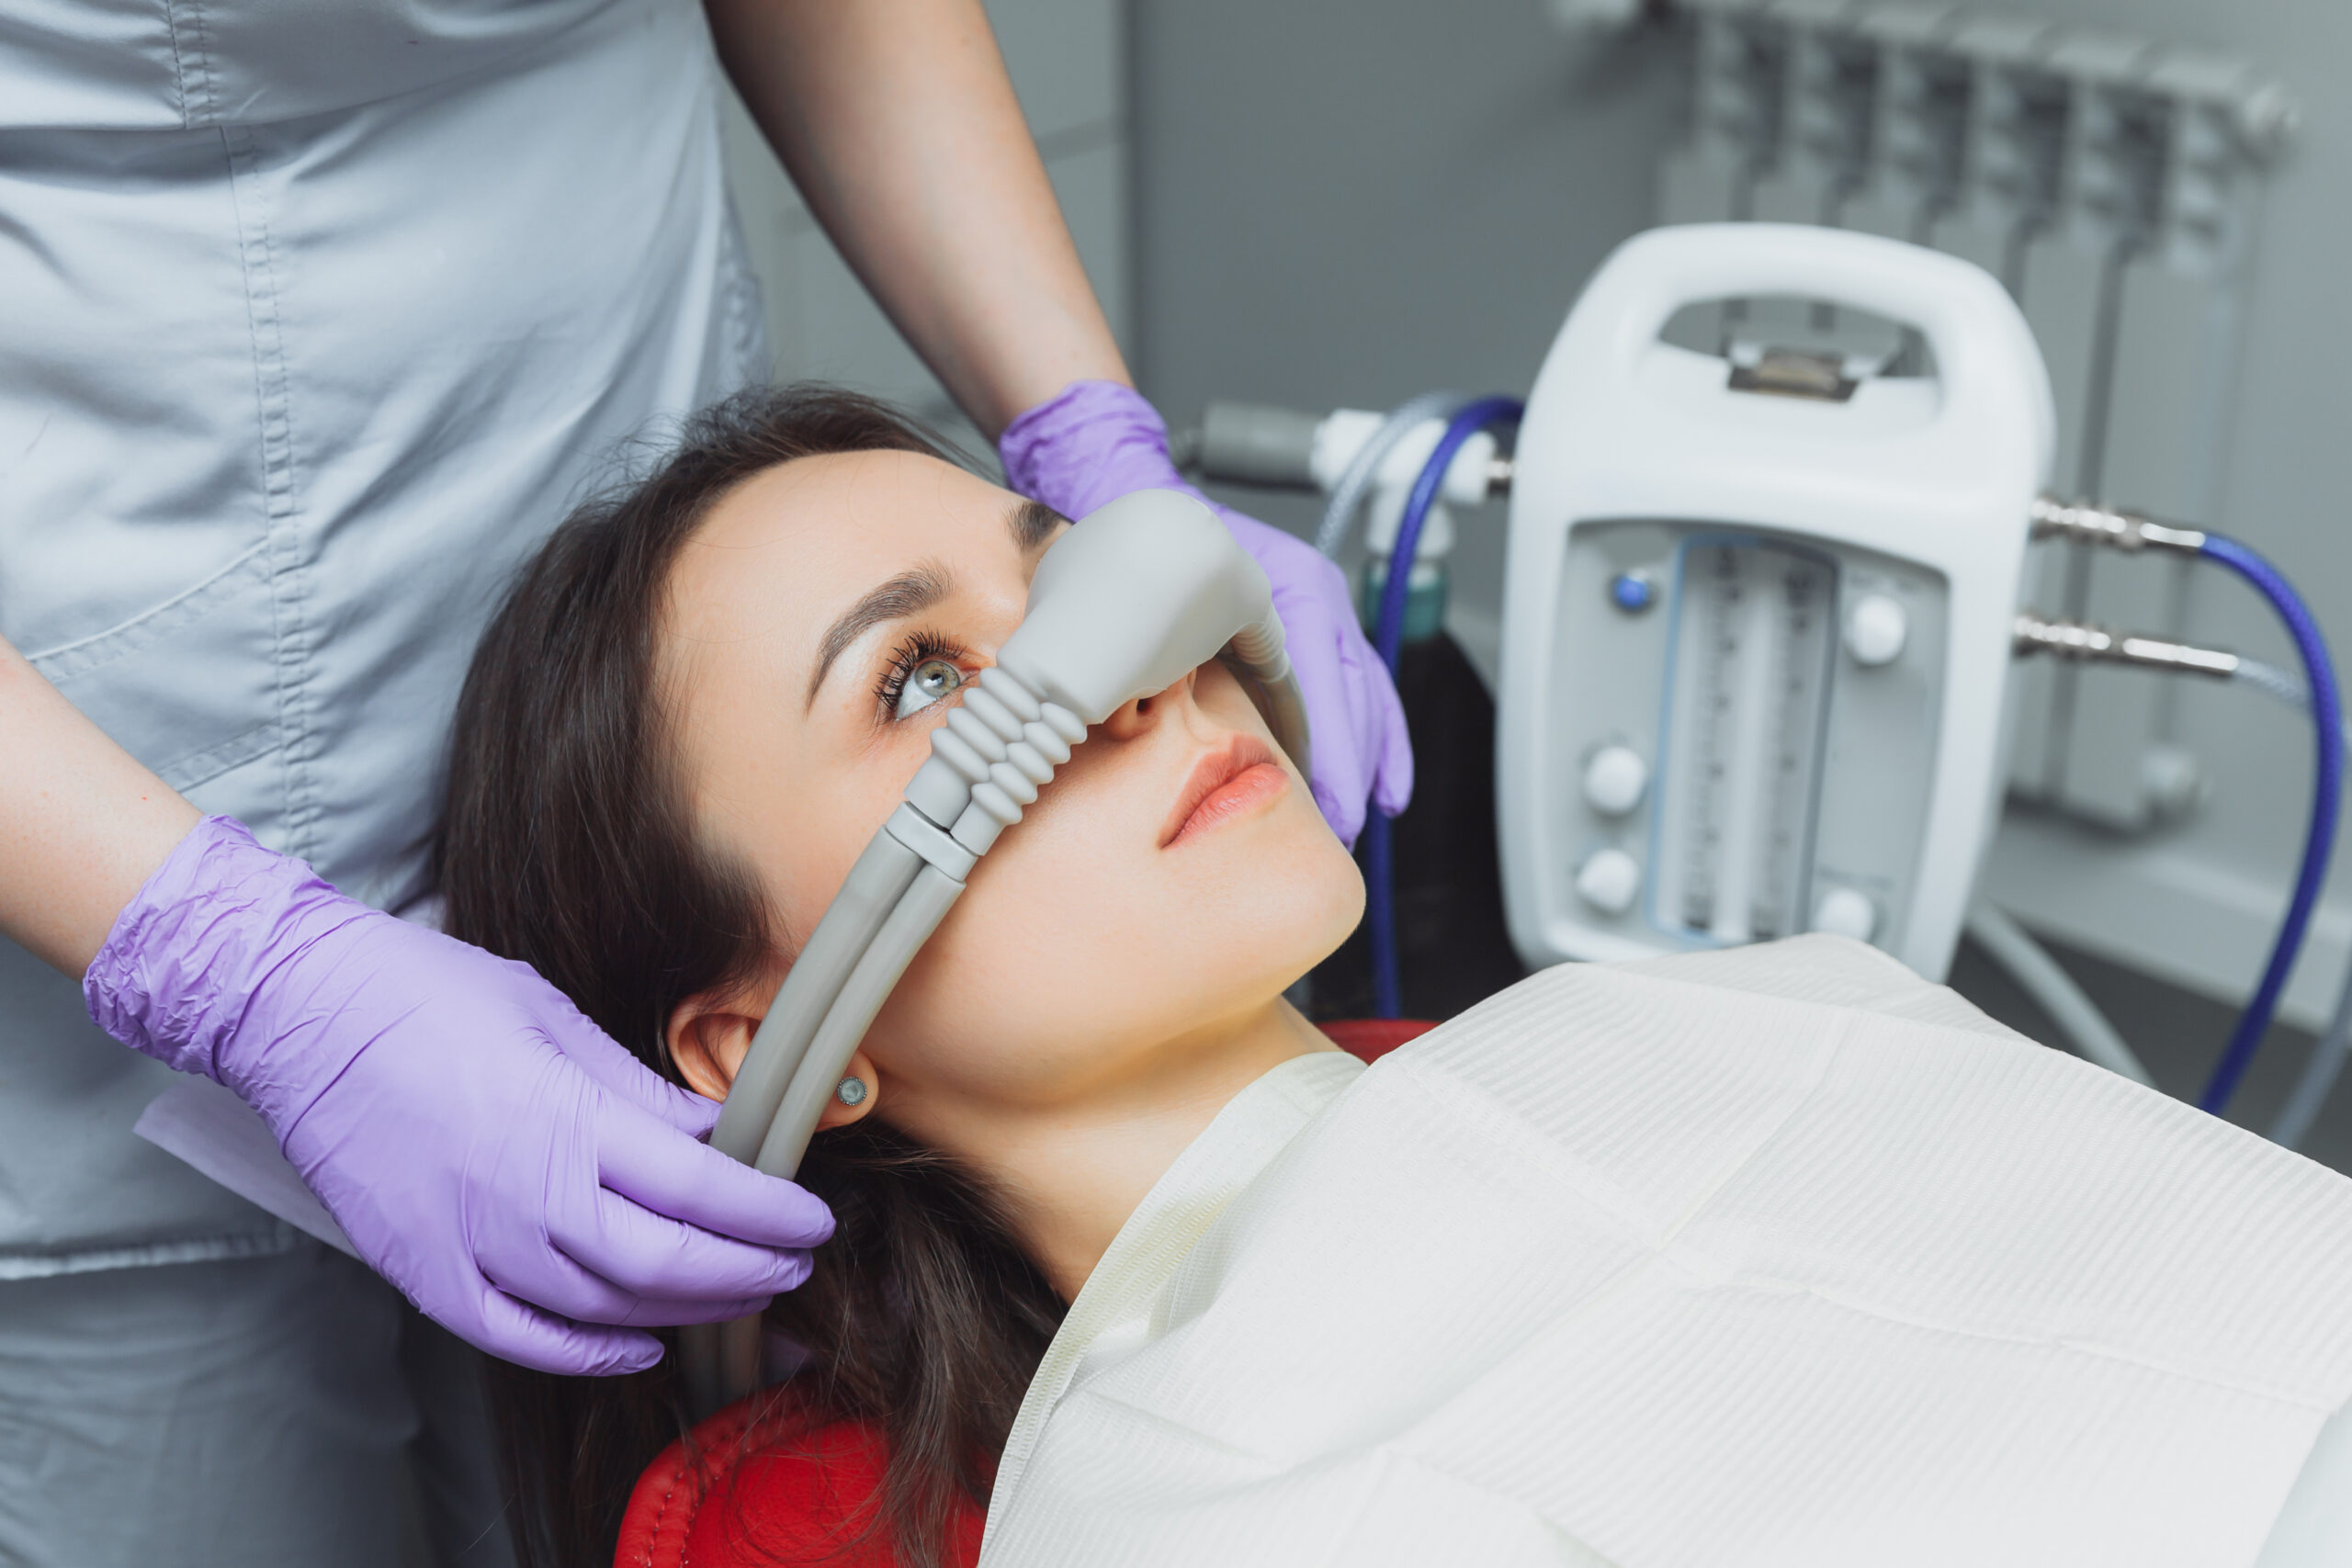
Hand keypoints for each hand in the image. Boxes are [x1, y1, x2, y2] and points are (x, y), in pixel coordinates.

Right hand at [85, 816, 834, 1375]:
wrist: (295, 1011)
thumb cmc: (422, 994)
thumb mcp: (550, 1016)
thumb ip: (636, 1090)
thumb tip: (711, 1129)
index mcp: (565, 1121)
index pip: (700, 1190)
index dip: (769, 1213)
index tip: (812, 1219)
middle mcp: (523, 1196)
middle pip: (666, 1263)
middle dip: (747, 1272)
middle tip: (794, 1266)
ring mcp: (469, 1243)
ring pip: (604, 1307)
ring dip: (684, 1308)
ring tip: (735, 1293)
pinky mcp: (423, 1273)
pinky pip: (519, 1337)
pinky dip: (586, 1351)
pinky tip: (637, 1343)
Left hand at [998, 380, 1411, 844]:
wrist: (1127, 485)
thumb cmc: (1141, 537)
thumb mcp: (1150, 591)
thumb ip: (1162, 649)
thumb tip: (1147, 722)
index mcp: (1287, 583)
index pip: (1321, 676)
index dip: (1331, 747)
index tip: (1328, 802)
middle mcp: (1314, 592)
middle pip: (1352, 690)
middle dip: (1352, 765)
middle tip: (1339, 826)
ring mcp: (1319, 609)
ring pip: (1363, 692)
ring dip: (1367, 758)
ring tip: (1361, 816)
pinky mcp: (1312, 629)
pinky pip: (1354, 688)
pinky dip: (1368, 739)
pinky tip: (1378, 787)